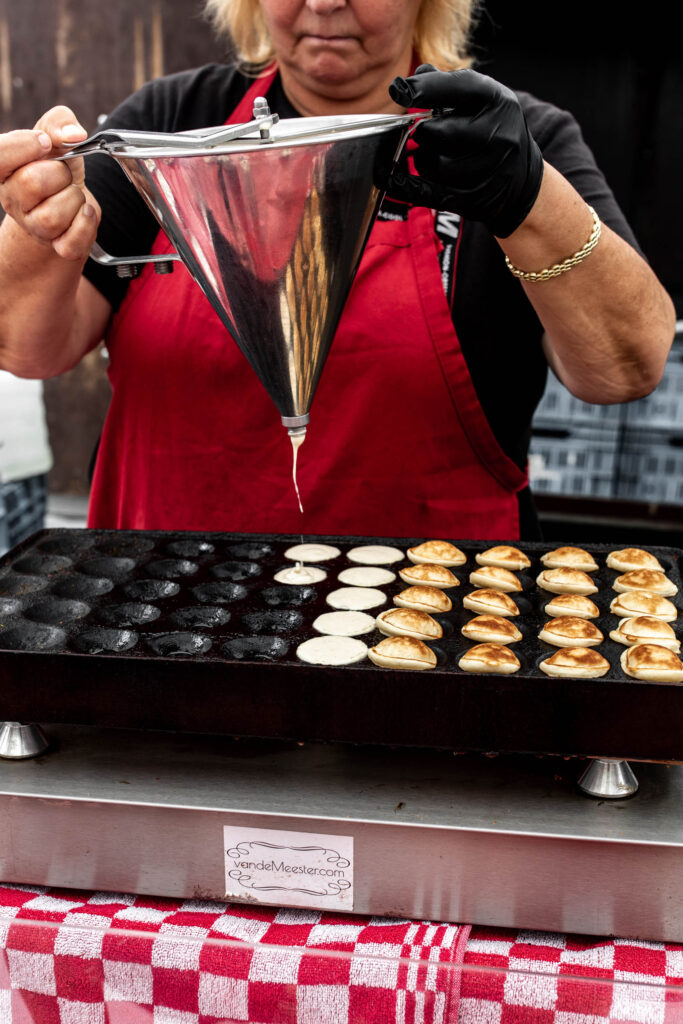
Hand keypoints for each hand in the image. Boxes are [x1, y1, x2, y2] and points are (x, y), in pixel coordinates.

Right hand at [0, 106, 99, 259]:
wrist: (70, 201)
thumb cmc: (57, 166)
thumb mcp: (55, 135)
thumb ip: (59, 122)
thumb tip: (74, 134)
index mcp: (4, 170)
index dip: (24, 147)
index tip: (45, 143)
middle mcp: (12, 200)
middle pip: (32, 184)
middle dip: (59, 173)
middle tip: (63, 175)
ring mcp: (32, 227)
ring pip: (52, 216)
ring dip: (74, 199)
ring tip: (72, 194)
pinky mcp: (56, 246)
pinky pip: (70, 243)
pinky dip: (86, 225)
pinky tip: (85, 213)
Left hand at [388, 65, 543, 237]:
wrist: (521, 179)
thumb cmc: (492, 131)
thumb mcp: (481, 100)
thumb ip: (447, 85)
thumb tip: (411, 78)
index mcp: (498, 101)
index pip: (456, 87)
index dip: (423, 89)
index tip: (399, 90)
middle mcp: (498, 134)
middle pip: (438, 132)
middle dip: (425, 133)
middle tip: (427, 134)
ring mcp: (490, 170)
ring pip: (435, 164)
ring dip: (424, 161)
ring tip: (436, 156)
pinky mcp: (475, 199)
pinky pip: (428, 192)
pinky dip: (408, 186)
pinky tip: (395, 180)